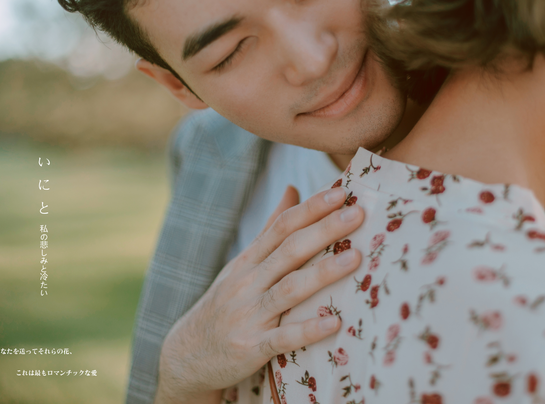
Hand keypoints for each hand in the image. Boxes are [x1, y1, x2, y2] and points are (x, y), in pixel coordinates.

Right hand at [154, 185, 362, 403]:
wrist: (187, 356)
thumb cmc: (226, 304)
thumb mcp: (243, 264)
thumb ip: (271, 229)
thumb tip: (294, 188)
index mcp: (250, 261)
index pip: (282, 226)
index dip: (311, 208)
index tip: (341, 191)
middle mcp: (249, 283)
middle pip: (290, 250)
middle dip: (325, 229)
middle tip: (357, 212)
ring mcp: (249, 315)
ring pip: (289, 289)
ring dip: (323, 273)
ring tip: (356, 257)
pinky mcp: (251, 348)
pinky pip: (283, 339)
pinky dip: (308, 330)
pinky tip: (334, 323)